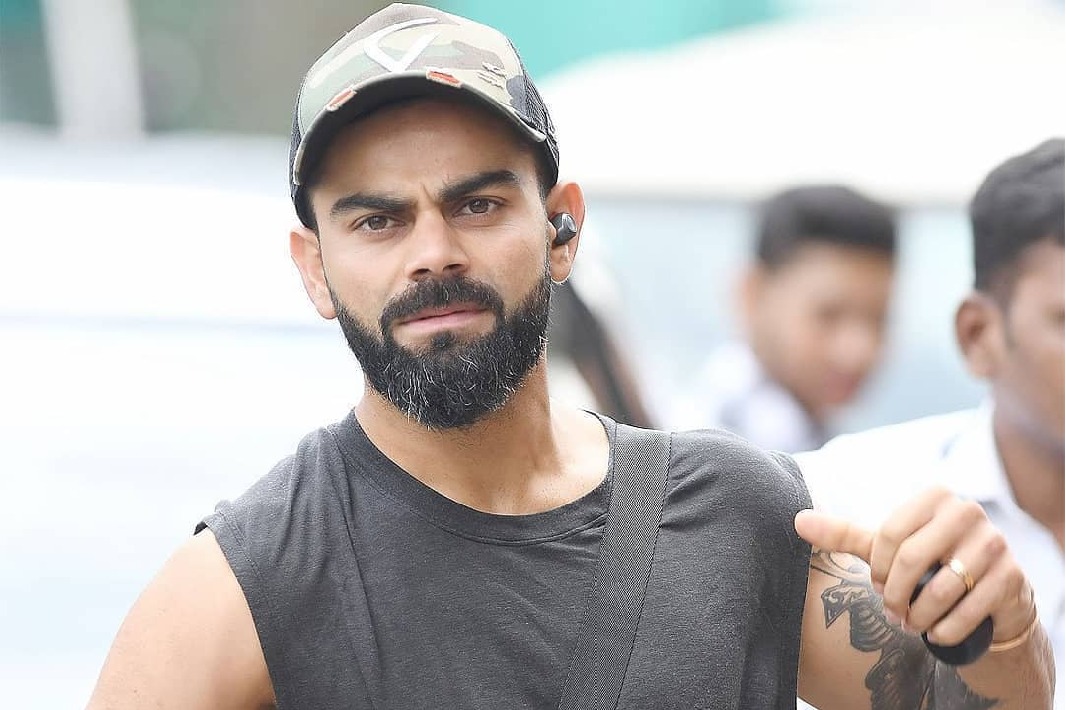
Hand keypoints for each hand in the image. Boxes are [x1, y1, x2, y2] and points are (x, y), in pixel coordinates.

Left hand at [795, 487, 1035, 647]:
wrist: (991, 594)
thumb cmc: (928, 563)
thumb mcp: (885, 546)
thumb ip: (844, 534)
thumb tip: (798, 520)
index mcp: (935, 496)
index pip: (889, 533)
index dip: (877, 568)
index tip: (877, 584)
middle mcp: (968, 512)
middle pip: (911, 561)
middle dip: (894, 595)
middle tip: (892, 611)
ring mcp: (994, 544)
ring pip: (939, 589)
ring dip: (918, 616)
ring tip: (911, 624)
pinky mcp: (1012, 577)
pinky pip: (968, 611)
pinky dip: (945, 630)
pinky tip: (937, 633)